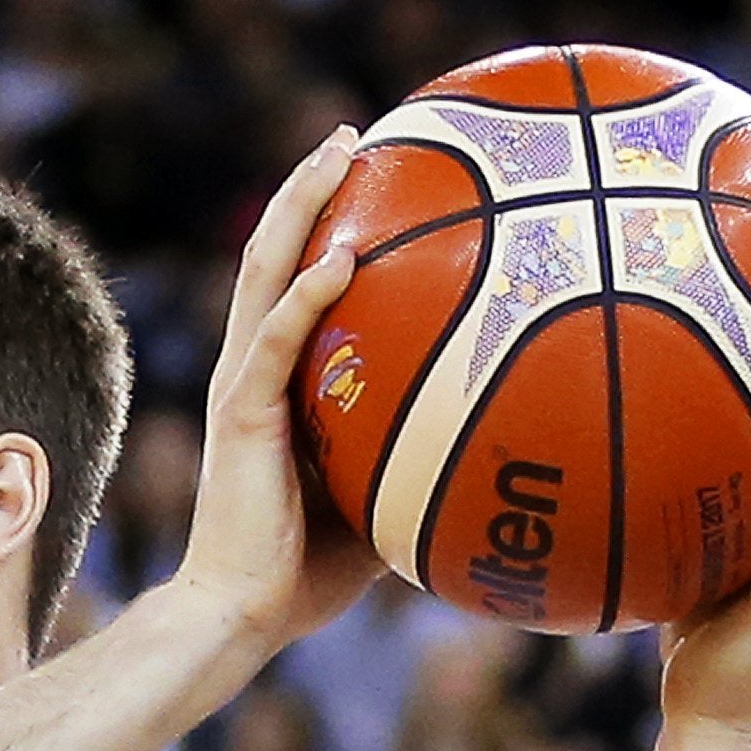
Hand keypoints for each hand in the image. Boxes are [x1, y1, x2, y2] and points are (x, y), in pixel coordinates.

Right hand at [172, 127, 384, 650]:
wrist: (241, 615)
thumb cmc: (308, 574)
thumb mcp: (383, 495)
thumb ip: (423, 452)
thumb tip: (511, 436)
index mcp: (275, 385)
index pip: (292, 286)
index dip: (321, 225)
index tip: (369, 177)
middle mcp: (249, 370)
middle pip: (271, 256)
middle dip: (308, 189)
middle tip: (352, 135)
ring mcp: (240, 387)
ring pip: (264, 274)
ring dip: (299, 207)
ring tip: (338, 152)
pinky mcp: (240, 415)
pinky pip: (275, 341)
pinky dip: (306, 295)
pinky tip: (342, 256)